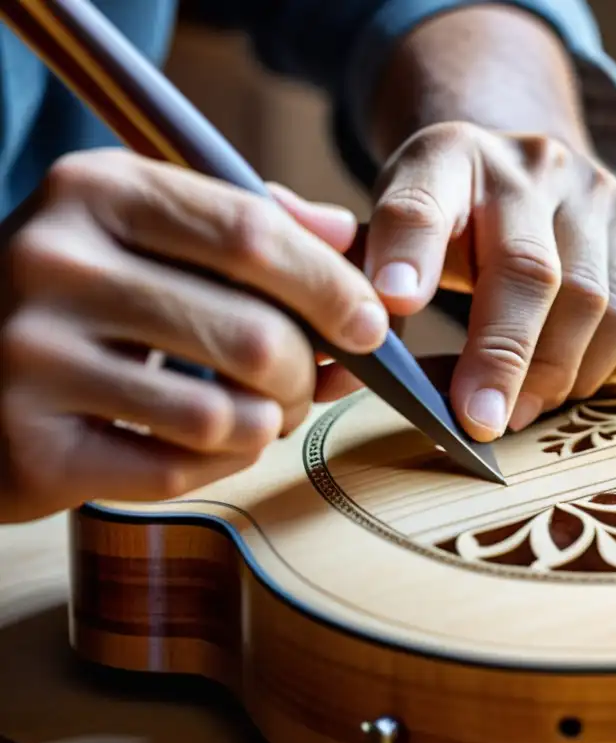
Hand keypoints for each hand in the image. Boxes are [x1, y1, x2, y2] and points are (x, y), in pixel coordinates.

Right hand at [0, 148, 386, 521]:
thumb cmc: (80, 294)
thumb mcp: (144, 226)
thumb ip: (247, 220)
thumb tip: (347, 232)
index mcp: (95, 190)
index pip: (252, 234)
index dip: (331, 286)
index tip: (371, 323)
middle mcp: (54, 263)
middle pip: (254, 334)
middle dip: (308, 373)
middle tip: (311, 382)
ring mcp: (31, 357)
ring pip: (226, 413)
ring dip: (268, 423)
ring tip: (259, 412)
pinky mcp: (28, 447)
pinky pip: (179, 470)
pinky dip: (220, 463)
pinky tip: (212, 443)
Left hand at [362, 121, 615, 442]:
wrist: (527, 172)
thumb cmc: (452, 222)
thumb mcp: (396, 230)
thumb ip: (366, 279)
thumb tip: (352, 350)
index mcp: (447, 157)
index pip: (420, 204)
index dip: (407, 256)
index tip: (392, 306)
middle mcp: (534, 164)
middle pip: (530, 272)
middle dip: (504, 358)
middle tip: (482, 420)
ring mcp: (605, 193)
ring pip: (601, 303)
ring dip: (564, 374)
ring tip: (525, 407)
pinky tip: (591, 374)